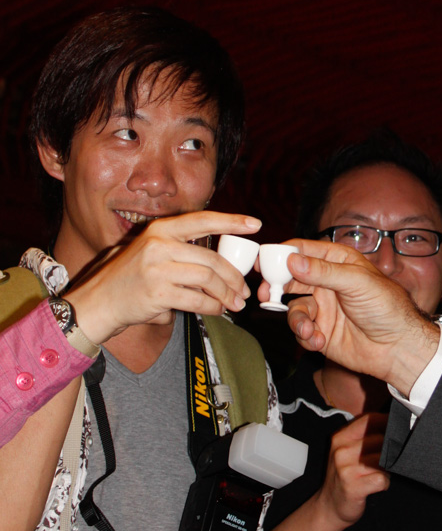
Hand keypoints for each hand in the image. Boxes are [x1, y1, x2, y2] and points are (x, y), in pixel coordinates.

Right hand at [66, 212, 261, 344]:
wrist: (98, 302)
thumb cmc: (129, 278)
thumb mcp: (151, 252)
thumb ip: (180, 251)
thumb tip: (221, 262)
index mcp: (160, 230)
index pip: (203, 219)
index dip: (232, 221)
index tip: (254, 224)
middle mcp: (159, 244)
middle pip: (212, 258)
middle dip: (234, 277)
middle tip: (243, 290)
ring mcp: (158, 268)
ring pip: (208, 280)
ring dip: (226, 295)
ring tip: (234, 304)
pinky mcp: (157, 293)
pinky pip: (197, 300)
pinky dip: (213, 307)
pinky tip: (217, 310)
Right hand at [271, 240, 439, 396]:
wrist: (398, 347)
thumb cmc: (387, 307)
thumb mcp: (357, 282)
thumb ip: (323, 272)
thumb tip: (292, 260)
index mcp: (337, 261)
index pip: (302, 250)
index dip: (281, 254)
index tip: (262, 262)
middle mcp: (326, 282)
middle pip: (289, 278)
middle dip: (276, 286)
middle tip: (265, 293)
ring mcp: (323, 307)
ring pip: (294, 308)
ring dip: (297, 320)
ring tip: (308, 330)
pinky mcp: (321, 331)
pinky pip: (301, 331)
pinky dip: (305, 336)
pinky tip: (319, 341)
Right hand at [315, 412, 389, 527]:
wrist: (329, 507)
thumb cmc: (344, 476)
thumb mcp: (346, 451)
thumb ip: (364, 436)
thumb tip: (393, 425)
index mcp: (340, 438)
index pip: (370, 419)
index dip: (388, 422)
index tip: (399, 428)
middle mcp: (341, 450)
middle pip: (381, 439)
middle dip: (391, 450)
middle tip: (388, 460)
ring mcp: (346, 469)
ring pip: (383, 459)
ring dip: (387, 468)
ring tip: (378, 474)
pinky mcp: (353, 487)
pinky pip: (382, 479)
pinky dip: (384, 483)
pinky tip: (376, 485)